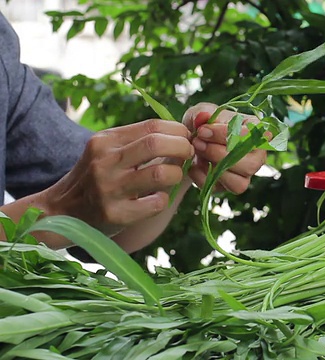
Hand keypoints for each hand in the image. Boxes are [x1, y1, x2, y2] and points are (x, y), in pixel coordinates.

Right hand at [44, 120, 193, 235]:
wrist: (61, 211)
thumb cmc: (95, 177)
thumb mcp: (107, 151)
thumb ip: (138, 141)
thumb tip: (182, 134)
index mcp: (105, 141)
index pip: (152, 126)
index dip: (177, 131)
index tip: (186, 138)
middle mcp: (104, 162)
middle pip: (156, 144)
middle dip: (182, 147)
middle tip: (189, 154)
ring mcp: (109, 189)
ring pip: (160, 174)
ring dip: (176, 174)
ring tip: (173, 177)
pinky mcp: (115, 214)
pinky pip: (156, 203)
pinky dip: (164, 199)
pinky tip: (157, 198)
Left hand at [182, 102, 266, 193]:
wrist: (193, 142)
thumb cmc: (205, 124)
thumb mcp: (201, 112)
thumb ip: (201, 113)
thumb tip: (203, 117)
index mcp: (256, 132)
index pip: (250, 137)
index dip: (224, 135)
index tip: (202, 130)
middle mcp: (258, 155)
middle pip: (250, 165)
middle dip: (218, 154)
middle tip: (197, 142)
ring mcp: (246, 174)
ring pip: (239, 183)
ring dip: (213, 168)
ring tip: (197, 152)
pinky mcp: (231, 186)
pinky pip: (220, 189)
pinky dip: (203, 177)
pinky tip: (194, 164)